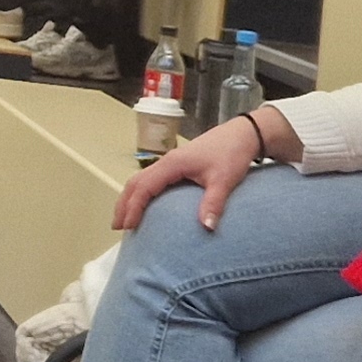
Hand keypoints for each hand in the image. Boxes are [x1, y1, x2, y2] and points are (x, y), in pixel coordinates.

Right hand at [115, 114, 265, 231]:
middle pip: (135, 182)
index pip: (144, 187)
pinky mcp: (178, 164)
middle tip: (117, 227)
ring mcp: (171, 162)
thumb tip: (206, 228)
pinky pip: (151, 179)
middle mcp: (166, 162)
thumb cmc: (232, 154)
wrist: (243, 134)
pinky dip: (142, 193)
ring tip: (125, 219)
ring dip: (130, 198)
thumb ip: (213, 203)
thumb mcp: (224, 180)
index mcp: (172, 164)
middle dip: (123, 204)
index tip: (127, 226)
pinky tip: (146, 205)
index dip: (133, 207)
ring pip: (141, 179)